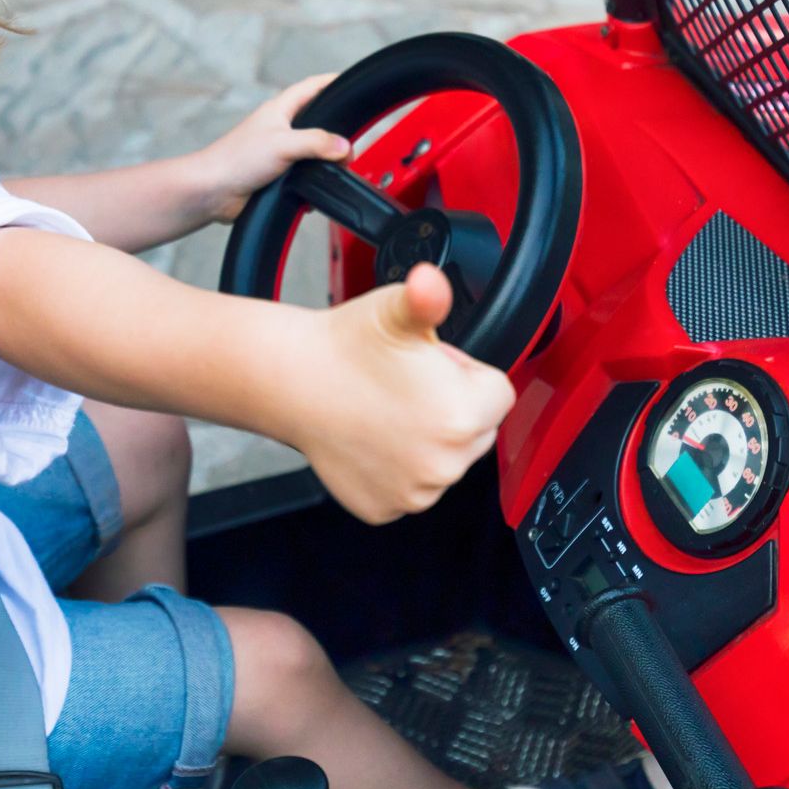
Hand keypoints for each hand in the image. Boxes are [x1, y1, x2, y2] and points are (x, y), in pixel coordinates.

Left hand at [193, 74, 351, 223]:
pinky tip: (315, 191)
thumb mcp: (283, 144)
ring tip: (337, 168)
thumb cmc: (236, 159)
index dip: (330, 82)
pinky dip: (312, 183)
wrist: (213, 191)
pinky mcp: (276, 176)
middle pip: (316, 122)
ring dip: (323, 162)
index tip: (349, 81)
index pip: (311, 87)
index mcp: (280, 110)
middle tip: (351, 139)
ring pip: (312, 152)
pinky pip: (303, 176)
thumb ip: (317, 142)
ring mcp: (278, 153)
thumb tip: (343, 146)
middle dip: (334, 131)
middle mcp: (280, 129)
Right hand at [279, 265, 516, 523]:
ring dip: (426, 440)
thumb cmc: (344, 347)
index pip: (497, 393)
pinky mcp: (386, 508)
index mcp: (463, 415)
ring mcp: (415, 492)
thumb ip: (429, 297)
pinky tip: (372, 439)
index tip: (431, 365)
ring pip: (443, 461)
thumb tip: (431, 281)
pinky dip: (396, 468)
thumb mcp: (395, 310)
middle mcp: (444, 464)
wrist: (291, 380)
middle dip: (451, 408)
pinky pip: (409, 486)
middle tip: (407, 385)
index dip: (465, 373)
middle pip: (476, 431)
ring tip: (386, 409)